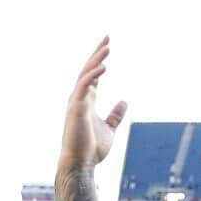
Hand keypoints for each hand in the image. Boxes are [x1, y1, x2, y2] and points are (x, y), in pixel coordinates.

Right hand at [59, 36, 126, 170]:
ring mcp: (76, 102)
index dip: (99, 60)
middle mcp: (79, 98)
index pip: (93, 75)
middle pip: (88, 69)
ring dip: (96, 60)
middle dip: (97, 53)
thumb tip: (124, 102)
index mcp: (86, 100)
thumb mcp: (109, 128)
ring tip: (107, 46)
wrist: (81, 163)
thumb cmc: (92, 148)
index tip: (108, 45)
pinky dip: (92, 76)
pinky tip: (103, 66)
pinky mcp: (76, 109)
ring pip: (85, 75)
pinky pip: (84, 87)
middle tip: (107, 37)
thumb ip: (115, 115)